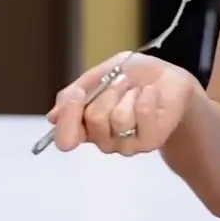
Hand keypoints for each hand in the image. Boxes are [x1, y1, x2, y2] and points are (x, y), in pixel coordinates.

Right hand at [46, 52, 203, 155]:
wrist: (167, 81)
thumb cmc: (132, 78)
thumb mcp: (97, 76)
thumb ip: (73, 96)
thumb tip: (52, 117)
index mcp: (86, 126)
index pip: (66, 138)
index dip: (68, 117)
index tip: (76, 95)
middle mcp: (104, 140)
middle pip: (93, 119)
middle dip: (107, 92)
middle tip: (119, 82)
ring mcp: (127, 144)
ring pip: (117, 118)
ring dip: (128, 93)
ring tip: (136, 89)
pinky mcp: (150, 140)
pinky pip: (141, 113)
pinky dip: (146, 95)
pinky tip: (150, 94)